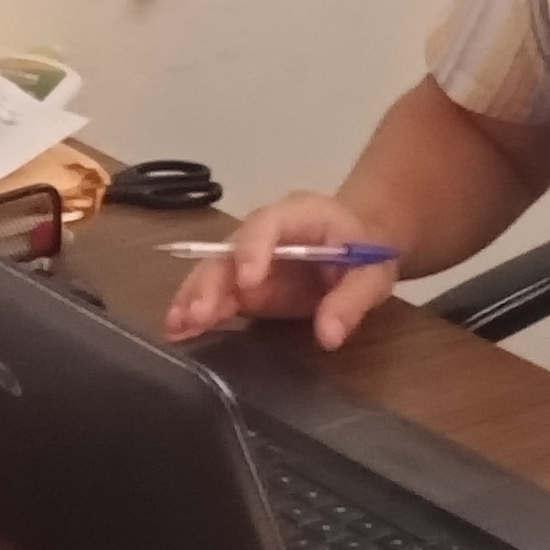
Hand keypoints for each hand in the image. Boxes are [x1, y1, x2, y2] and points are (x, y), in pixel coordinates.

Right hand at [159, 189, 399, 350]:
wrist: (359, 244)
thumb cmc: (366, 250)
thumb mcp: (373, 273)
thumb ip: (351, 300)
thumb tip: (328, 334)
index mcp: (298, 214)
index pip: (268, 223)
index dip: (253, 249)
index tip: (248, 282)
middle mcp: (263, 233)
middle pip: (229, 250)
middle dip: (212, 281)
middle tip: (198, 312)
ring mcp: (248, 259)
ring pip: (214, 272)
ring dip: (194, 298)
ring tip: (176, 326)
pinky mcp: (243, 286)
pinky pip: (216, 295)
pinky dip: (196, 311)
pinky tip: (178, 330)